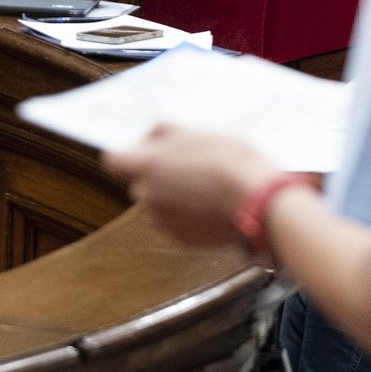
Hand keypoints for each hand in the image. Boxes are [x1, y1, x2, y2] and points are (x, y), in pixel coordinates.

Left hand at [103, 125, 288, 247]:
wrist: (257, 203)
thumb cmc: (229, 163)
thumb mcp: (197, 132)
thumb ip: (165, 131)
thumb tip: (152, 135)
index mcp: (146, 166)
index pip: (113, 162)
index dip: (128, 155)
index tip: (144, 151)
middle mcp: (147, 196)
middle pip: (141, 182)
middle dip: (159, 174)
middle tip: (189, 162)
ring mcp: (163, 221)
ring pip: (160, 202)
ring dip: (175, 194)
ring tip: (206, 182)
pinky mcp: (182, 239)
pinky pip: (177, 221)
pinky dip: (189, 213)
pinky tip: (212, 202)